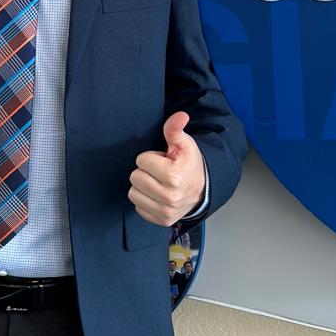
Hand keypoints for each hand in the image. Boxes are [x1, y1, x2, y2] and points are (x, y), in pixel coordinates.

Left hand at [128, 112, 204, 226]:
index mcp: (173, 176)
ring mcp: (165, 211)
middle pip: (135, 177)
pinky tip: (157, 195)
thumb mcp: (184, 144)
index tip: (163, 160)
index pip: (141, 161)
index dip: (150, 158)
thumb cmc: (189, 164)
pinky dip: (145, 200)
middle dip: (145, 172)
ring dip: (143, 187)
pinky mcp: (161, 220)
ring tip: (158, 183)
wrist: (202, 190)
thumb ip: (175, 129)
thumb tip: (181, 115)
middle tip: (160, 172)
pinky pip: (137, 207)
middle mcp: (169, 197)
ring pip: (133, 193)